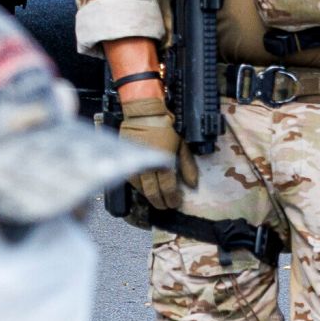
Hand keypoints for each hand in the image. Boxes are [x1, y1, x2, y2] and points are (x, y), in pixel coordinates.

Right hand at [112, 76, 191, 206]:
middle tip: (166, 206)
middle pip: (153, 193)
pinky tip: (145, 189)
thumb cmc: (165, 127)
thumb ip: (188, 166)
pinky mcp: (126, 163)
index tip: (176, 203)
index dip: (172, 199)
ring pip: (142, 189)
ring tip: (157, 199)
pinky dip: (140, 188)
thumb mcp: (182, 145)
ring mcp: (135, 166)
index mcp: (163, 162)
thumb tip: (193, 185)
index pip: (168, 188)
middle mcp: (148, 167)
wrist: (144, 114)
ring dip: (150, 196)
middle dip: (161, 202)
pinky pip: (132, 181)